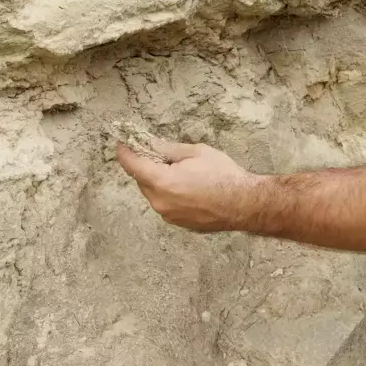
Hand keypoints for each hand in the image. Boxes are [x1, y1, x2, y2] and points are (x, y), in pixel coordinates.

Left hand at [116, 138, 259, 232]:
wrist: (244, 204)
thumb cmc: (223, 174)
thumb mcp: (196, 152)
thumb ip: (168, 149)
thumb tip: (150, 145)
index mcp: (162, 182)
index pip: (132, 165)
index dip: (125, 152)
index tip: (121, 142)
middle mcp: (159, 202)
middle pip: (142, 180)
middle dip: (146, 165)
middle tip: (159, 153)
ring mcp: (168, 216)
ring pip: (153, 193)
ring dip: (158, 180)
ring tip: (180, 170)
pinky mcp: (178, 223)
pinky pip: (165, 203)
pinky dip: (168, 193)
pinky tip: (188, 186)